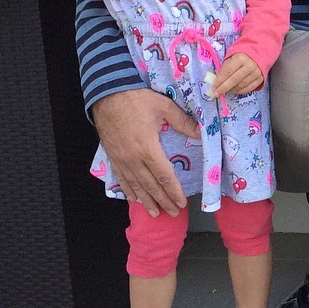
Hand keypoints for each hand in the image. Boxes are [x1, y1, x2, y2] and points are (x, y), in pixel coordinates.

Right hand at [92, 89, 198, 216]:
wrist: (108, 94)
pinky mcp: (112, 156)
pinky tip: (134, 198)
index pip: (164, 176)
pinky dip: (129, 190)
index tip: (182, 202)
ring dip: (146, 201)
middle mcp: (133, 158)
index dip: (173, 191)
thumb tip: (201, 133)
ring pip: (136, 185)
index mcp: (148, 148)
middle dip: (163, 200)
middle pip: (151, 185)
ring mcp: (121, 159)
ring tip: (156, 213)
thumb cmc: (137, 99)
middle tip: (173, 213)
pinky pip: (121, 178)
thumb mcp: (164, 107)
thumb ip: (183, 122)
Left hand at [208, 52, 263, 96]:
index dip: (219, 80)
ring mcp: (256, 73)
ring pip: (241, 86)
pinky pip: (248, 89)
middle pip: (234, 80)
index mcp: (240, 58)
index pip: (228, 71)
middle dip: (223, 88)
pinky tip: (234, 90)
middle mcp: (249, 66)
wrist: (258, 54)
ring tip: (226, 90)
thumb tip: (217, 81)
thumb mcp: (231, 58)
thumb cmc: (241, 57)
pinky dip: (240, 91)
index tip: (213, 87)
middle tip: (217, 93)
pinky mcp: (260, 79)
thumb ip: (225, 68)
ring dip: (231, 90)